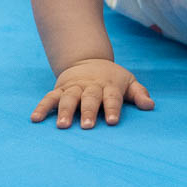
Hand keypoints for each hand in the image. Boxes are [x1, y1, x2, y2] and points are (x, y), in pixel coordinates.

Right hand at [31, 59, 154, 128]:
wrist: (88, 60)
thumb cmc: (112, 79)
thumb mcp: (128, 82)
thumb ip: (139, 94)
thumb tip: (150, 105)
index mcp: (109, 86)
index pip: (112, 98)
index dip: (113, 109)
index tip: (112, 121)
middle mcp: (91, 87)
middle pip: (90, 99)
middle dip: (89, 112)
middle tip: (87, 126)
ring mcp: (74, 88)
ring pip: (69, 98)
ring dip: (65, 111)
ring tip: (62, 125)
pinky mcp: (60, 89)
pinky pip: (49, 98)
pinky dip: (42, 107)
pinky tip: (35, 119)